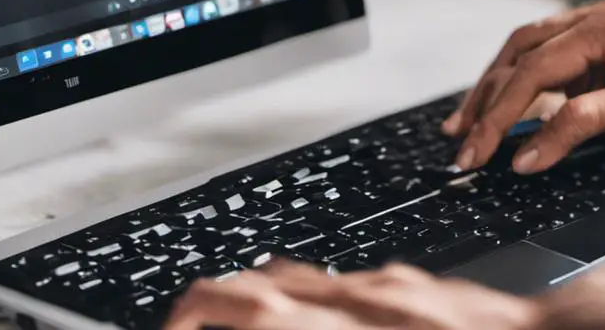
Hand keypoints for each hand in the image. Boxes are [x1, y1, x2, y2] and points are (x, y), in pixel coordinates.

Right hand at [163, 261, 538, 329]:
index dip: (203, 314)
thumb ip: (321, 326)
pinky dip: (316, 296)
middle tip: (190, 317)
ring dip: (265, 297)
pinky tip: (319, 307)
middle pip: (271, 286)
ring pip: (311, 280)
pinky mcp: (427, 288)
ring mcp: (403, 290)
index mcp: (366, 329)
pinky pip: (353, 282)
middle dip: (217, 301)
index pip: (258, 312)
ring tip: (240, 311)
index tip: (178, 325)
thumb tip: (276, 319)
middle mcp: (378, 303)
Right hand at [443, 0, 604, 173]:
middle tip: (461, 138)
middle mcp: (591, 18)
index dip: (500, 114)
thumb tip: (530, 153)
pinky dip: (523, 85)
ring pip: (526, 54)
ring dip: (496, 88)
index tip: (480, 150)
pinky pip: (549, 62)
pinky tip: (513, 108)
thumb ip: (583, 124)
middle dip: (484, 98)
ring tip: (471, 122)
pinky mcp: (601, 47)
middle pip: (517, 55)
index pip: (531, 72)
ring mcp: (595, 29)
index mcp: (601, 25)